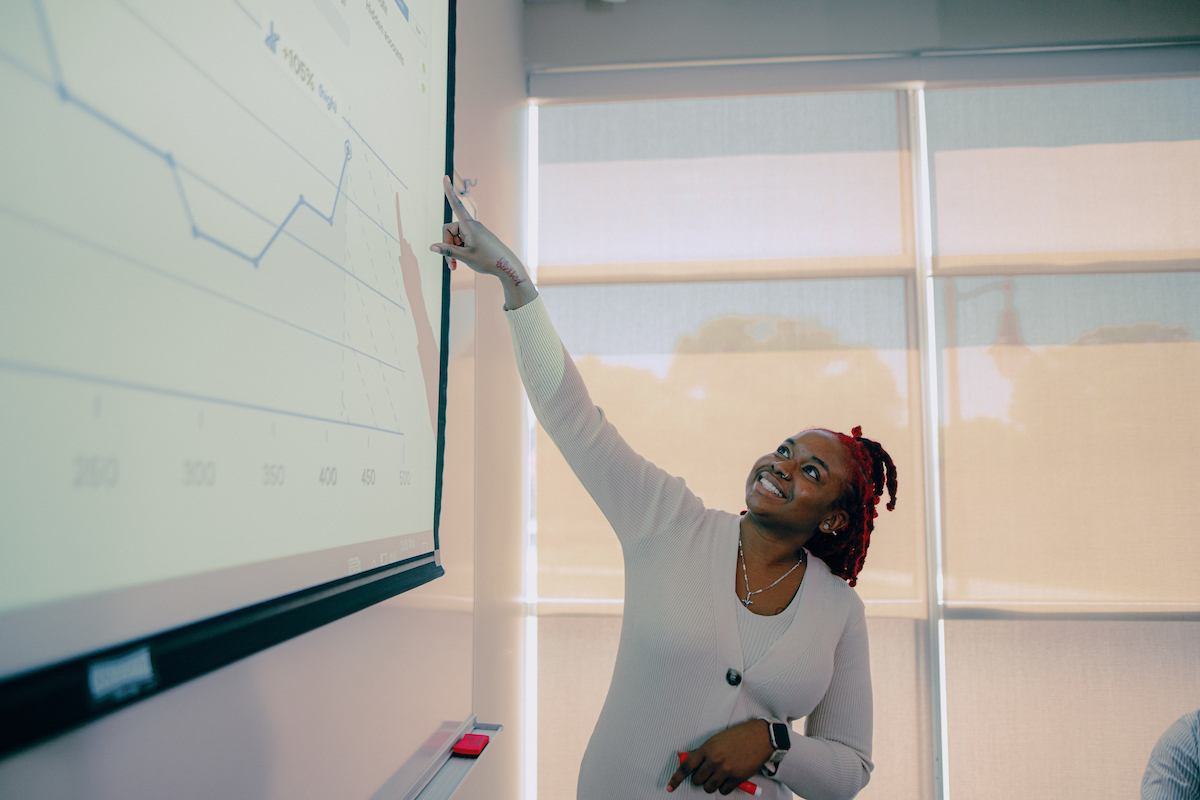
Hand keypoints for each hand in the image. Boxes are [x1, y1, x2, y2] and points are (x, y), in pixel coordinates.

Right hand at [429, 176, 536, 308]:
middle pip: (449, 230)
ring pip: (454, 238)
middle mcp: (471, 226)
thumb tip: (431, 247)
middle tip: (451, 264)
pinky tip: (461, 263)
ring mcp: (474, 232)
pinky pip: (461, 241)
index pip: (456, 204)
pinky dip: (459, 251)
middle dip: (447, 246)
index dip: (449, 191)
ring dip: (452, 252)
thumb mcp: (465, 257)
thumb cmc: (488, 260)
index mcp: (470, 226)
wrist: (507, 267)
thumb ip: (447, 251)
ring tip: (455, 266)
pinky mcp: (476, 238)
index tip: (445, 177)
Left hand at [669, 719, 773, 794]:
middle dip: (699, 778)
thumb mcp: (715, 739)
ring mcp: (726, 770)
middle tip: (707, 771)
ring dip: (711, 784)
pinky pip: (723, 791)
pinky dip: (723, 787)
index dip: (676, 778)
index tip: (669, 787)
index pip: (686, 766)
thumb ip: (699, 751)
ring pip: (709, 788)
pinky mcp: (737, 778)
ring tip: (718, 775)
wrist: (760, 737)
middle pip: (697, 780)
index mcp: (707, 748)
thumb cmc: (737, 736)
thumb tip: (681, 756)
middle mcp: (715, 760)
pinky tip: (728, 778)